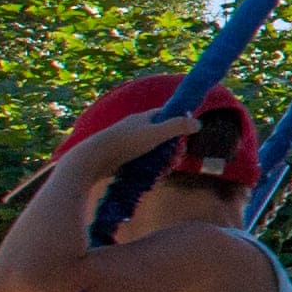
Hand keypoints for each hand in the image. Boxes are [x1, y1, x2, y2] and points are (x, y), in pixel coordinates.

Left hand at [62, 109, 199, 175]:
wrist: (93, 159)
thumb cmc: (125, 143)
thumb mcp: (156, 133)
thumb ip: (178, 126)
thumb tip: (198, 123)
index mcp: (143, 118)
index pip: (166, 114)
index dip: (178, 122)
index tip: (185, 136)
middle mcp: (136, 129)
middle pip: (162, 136)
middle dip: (172, 149)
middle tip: (176, 159)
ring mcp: (129, 145)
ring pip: (154, 152)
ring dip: (163, 162)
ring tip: (165, 171)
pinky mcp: (123, 159)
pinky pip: (143, 163)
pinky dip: (151, 169)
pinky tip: (153, 177)